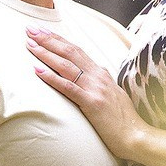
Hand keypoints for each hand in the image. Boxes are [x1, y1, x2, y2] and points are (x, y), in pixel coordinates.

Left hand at [28, 26, 145, 157]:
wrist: (136, 135)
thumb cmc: (122, 118)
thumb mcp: (112, 93)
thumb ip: (101, 81)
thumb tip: (93, 71)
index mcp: (101, 73)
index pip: (76, 50)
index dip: (58, 39)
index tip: (42, 30)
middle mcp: (98, 76)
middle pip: (69, 52)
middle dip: (48, 39)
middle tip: (31, 29)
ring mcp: (95, 88)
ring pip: (66, 65)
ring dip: (46, 53)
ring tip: (30, 45)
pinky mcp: (92, 103)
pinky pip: (68, 87)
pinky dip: (51, 77)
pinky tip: (37, 70)